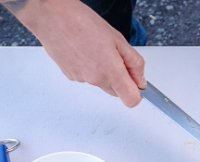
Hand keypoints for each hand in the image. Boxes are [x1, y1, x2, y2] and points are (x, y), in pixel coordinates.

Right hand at [16, 0, 145, 106]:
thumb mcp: (118, 39)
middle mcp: (95, 79)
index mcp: (111, 71)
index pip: (131, 100)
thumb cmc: (82, 22)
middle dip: (120, 79)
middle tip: (114, 56)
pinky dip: (89, 67)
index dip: (137, 93)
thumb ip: (134, 63)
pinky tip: (84, 50)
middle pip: (116, 92)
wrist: (51, 15)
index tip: (136, 82)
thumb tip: (141, 80)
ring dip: (103, 71)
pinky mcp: (70, 75)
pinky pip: (87, 77)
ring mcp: (81, 79)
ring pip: (101, 83)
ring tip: (95, 48)